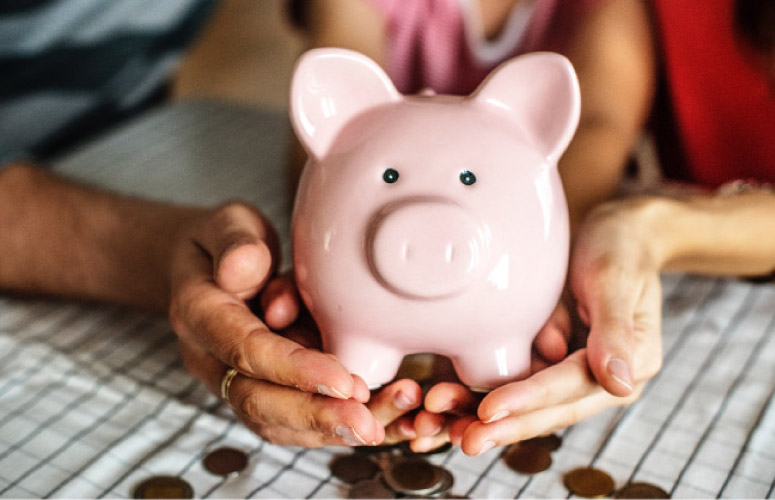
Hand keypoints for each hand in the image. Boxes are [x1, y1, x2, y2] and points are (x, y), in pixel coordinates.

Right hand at [168, 201, 381, 446]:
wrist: (210, 265)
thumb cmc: (226, 242)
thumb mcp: (227, 224)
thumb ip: (236, 241)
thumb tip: (245, 266)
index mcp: (199, 315)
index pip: (245, 350)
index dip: (294, 369)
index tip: (343, 380)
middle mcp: (212, 359)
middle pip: (258, 403)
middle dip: (316, 417)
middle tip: (368, 425)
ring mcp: (235, 380)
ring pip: (278, 422)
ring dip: (333, 430)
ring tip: (385, 425)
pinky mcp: (264, 390)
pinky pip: (296, 420)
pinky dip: (338, 427)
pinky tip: (383, 424)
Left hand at [422, 200, 665, 454]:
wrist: (609, 229)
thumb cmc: (617, 247)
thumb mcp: (616, 280)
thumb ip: (614, 331)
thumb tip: (619, 384)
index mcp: (627, 365)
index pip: (570, 386)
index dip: (529, 399)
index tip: (490, 410)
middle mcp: (596, 378)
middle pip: (545, 409)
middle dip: (502, 426)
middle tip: (462, 440)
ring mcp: (565, 372)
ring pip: (522, 404)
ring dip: (481, 416)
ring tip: (440, 428)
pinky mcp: (541, 362)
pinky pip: (507, 384)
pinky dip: (476, 395)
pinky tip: (442, 407)